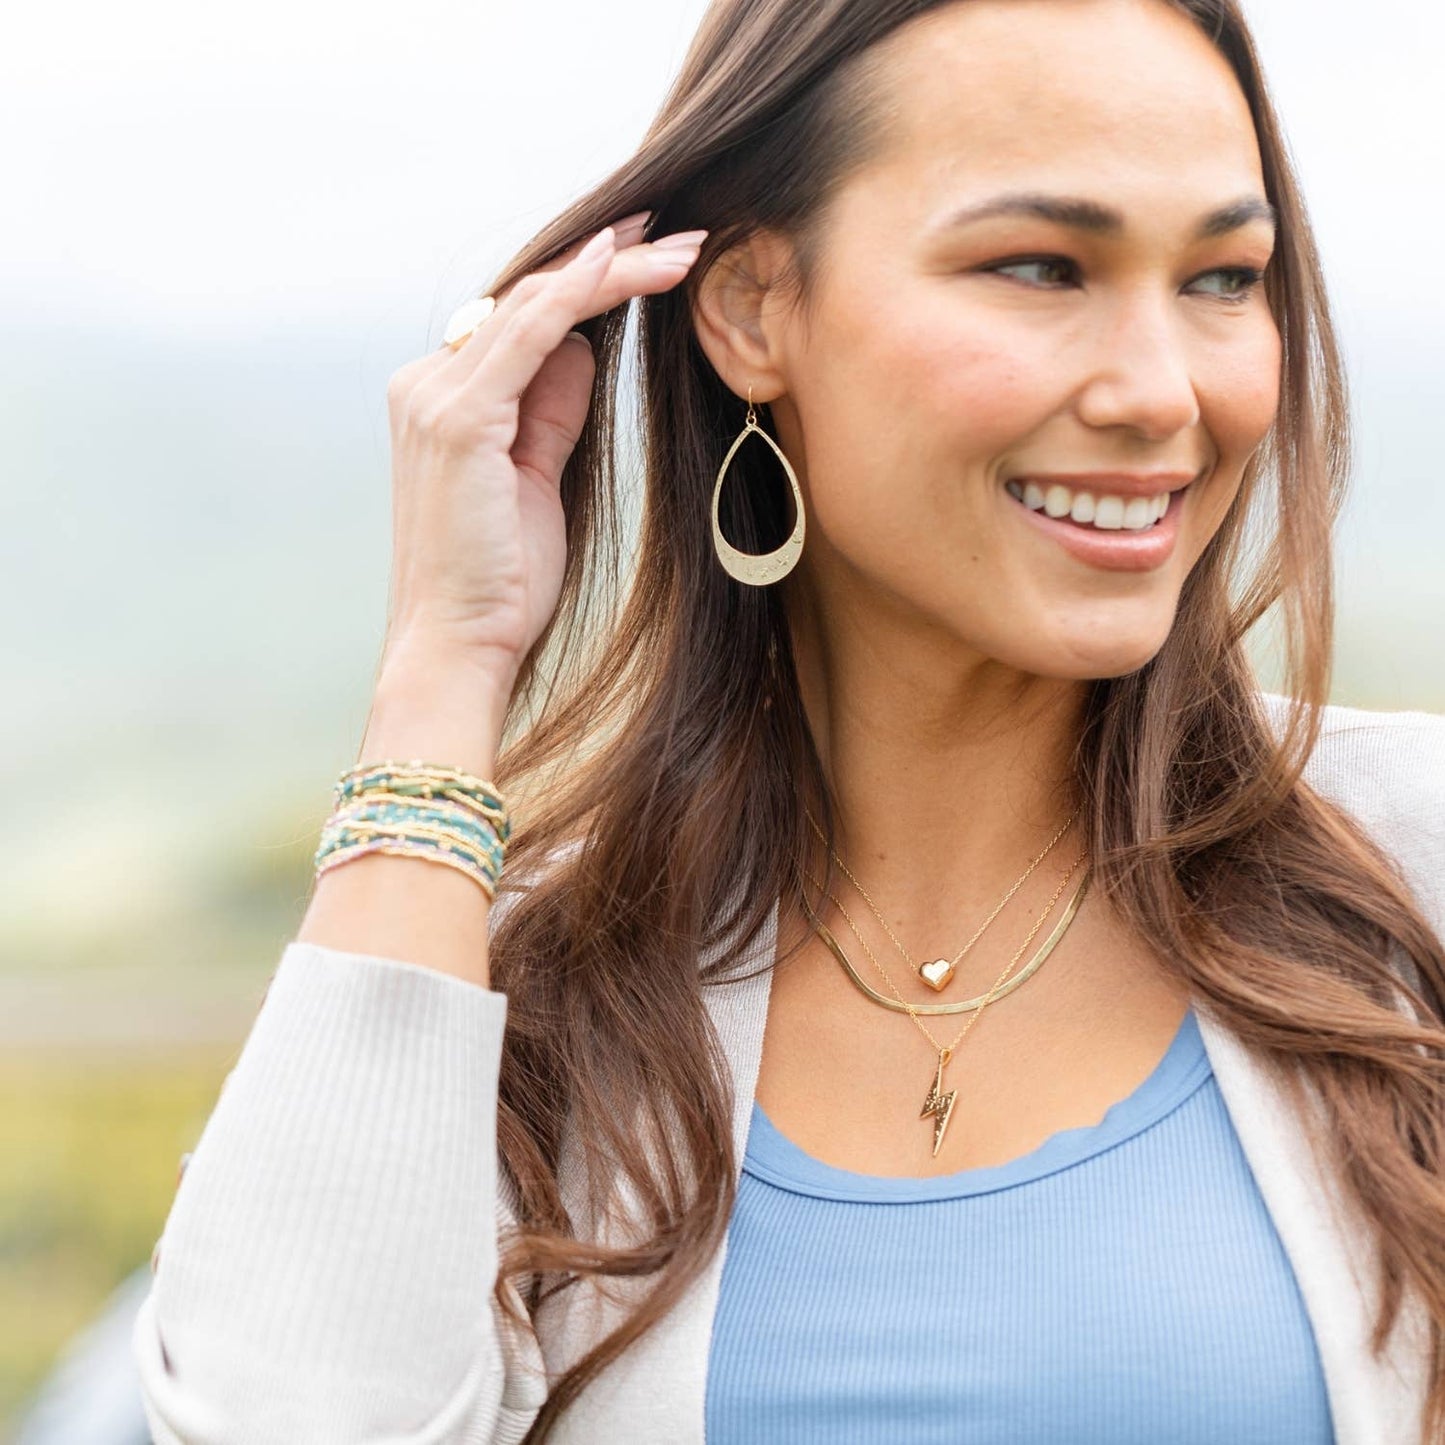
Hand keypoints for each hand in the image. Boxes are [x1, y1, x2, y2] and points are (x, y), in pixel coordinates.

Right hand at [378, 211, 707, 693]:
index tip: (652, 259)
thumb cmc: (501, 581)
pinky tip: (620, 265)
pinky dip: (574, 294)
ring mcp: (435, 397)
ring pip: (535, 305)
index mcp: (442, 398)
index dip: (587, 285)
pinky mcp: (457, 419)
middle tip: (681, 235)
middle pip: (531, 300)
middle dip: (611, 263)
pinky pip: (526, 336)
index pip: (523, 321)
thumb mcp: (538, 482)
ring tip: (681, 250)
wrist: (458, 647)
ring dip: (613, 270)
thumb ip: (551, 413)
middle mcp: (427, 383)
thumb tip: (581, 350)